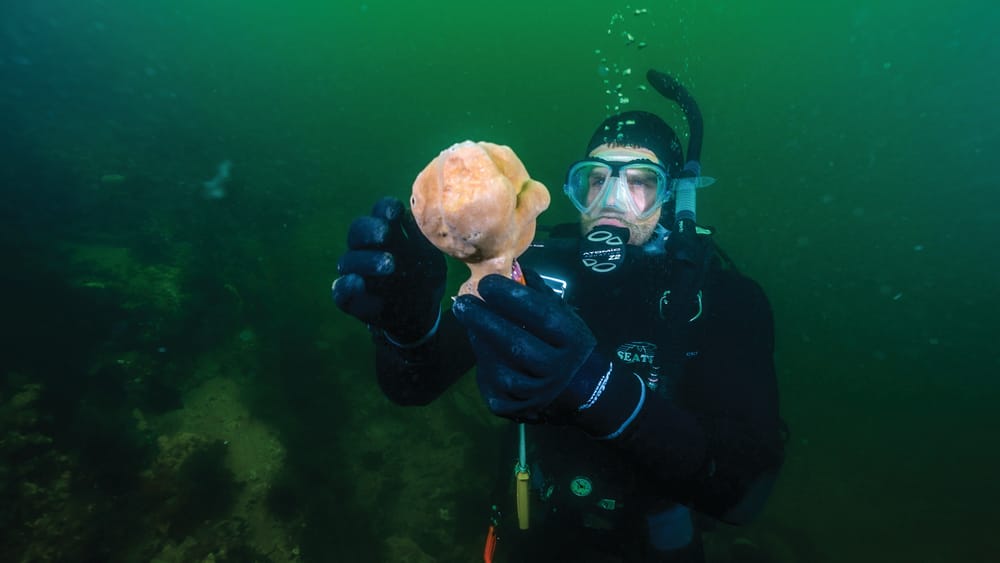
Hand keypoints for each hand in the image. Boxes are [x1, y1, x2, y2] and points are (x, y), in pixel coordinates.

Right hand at [332, 197, 445, 343]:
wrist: (421, 315)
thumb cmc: (425, 280)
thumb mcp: (431, 261)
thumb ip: (422, 243)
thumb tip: (411, 219)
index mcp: (388, 233)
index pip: (380, 212)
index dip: (385, 208)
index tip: (396, 213)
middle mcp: (367, 249)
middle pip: (358, 230)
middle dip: (370, 229)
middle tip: (385, 235)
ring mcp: (357, 273)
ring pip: (348, 260)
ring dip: (366, 260)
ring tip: (389, 265)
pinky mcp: (350, 297)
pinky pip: (341, 291)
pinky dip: (347, 286)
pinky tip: (358, 283)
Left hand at [452, 272, 609, 422]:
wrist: (586, 393)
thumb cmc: (570, 345)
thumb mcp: (566, 316)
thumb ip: (538, 293)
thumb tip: (510, 266)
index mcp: (572, 340)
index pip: (540, 315)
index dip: (511, 298)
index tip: (486, 283)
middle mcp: (557, 370)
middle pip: (515, 343)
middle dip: (484, 320)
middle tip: (463, 302)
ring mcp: (537, 394)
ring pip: (499, 367)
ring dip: (480, 342)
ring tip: (469, 321)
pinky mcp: (518, 410)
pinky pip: (491, 385)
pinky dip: (483, 364)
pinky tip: (482, 349)